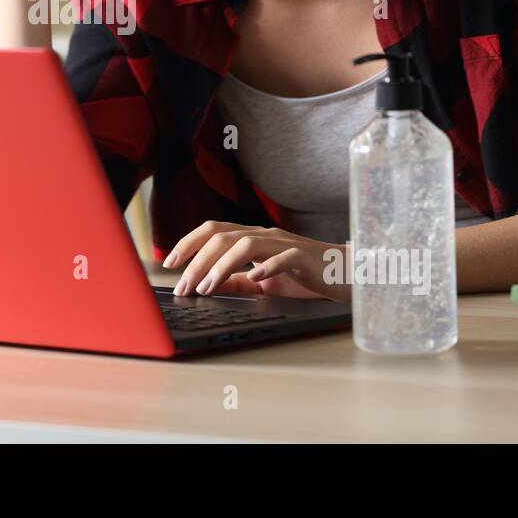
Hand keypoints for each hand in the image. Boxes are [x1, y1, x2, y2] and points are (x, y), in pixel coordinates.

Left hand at [162, 221, 351, 301]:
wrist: (348, 275)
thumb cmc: (306, 277)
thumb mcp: (265, 281)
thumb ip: (238, 280)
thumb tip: (207, 285)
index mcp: (253, 238)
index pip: (214, 230)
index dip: (189, 243)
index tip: (169, 263)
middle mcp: (266, 235)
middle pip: (223, 236)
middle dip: (197, 259)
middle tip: (183, 285)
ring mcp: (286, 244)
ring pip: (246, 243)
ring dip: (221, 266)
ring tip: (206, 287)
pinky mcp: (306, 258)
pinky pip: (284, 257)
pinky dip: (267, 266)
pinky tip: (254, 279)